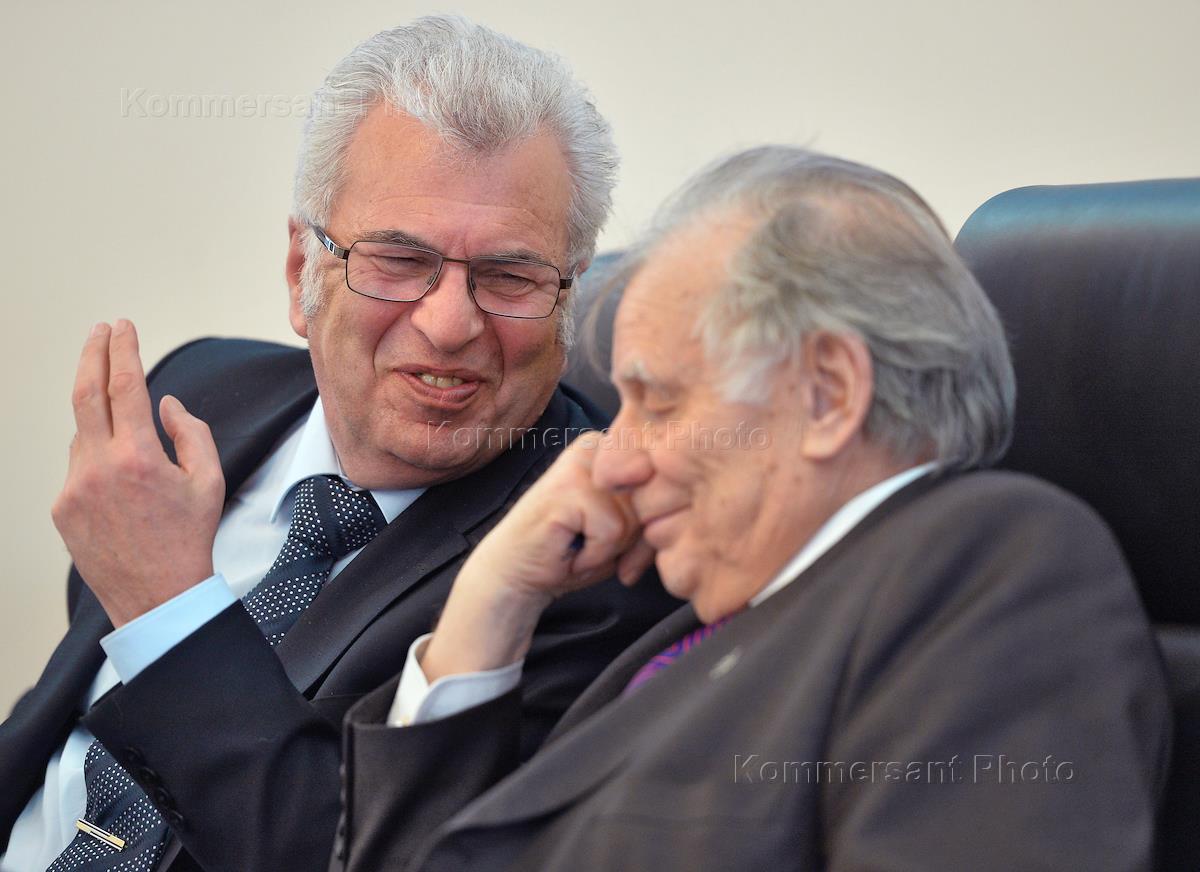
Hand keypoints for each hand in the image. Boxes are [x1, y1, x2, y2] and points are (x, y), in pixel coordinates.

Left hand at [51, 320, 225, 626]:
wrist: (158, 596)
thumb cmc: (189, 539)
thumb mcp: (208, 481)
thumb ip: (191, 432)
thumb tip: (166, 403)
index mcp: (139, 457)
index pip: (125, 386)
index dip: (124, 350)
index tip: (124, 327)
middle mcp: (99, 468)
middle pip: (85, 393)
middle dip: (92, 354)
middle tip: (102, 331)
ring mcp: (74, 488)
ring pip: (83, 435)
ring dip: (102, 423)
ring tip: (130, 441)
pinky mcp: (62, 507)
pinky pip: (78, 467)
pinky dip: (96, 460)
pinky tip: (121, 485)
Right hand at [421, 432, 655, 679]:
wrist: (515, 574)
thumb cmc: (571, 553)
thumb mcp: (624, 532)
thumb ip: (651, 517)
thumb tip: (674, 512)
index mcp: (611, 450)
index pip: (660, 488)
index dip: (646, 528)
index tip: (616, 544)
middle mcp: (596, 447)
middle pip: (650, 504)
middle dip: (628, 542)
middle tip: (590, 547)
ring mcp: (580, 464)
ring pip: (633, 521)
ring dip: (608, 550)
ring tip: (577, 545)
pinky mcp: (568, 488)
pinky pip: (611, 533)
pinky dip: (594, 556)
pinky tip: (568, 549)